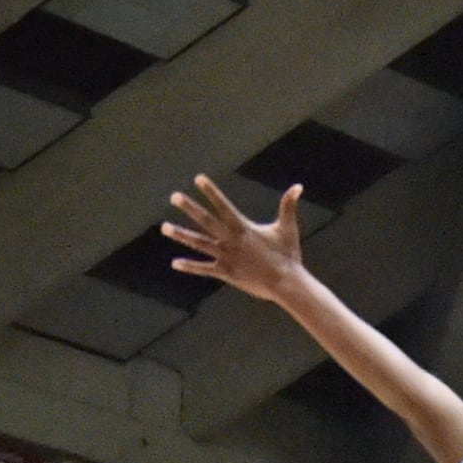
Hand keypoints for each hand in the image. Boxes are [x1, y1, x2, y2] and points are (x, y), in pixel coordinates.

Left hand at [161, 176, 307, 302]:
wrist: (286, 283)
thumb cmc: (288, 255)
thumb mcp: (287, 228)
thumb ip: (288, 206)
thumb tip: (298, 186)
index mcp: (243, 228)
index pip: (223, 206)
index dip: (211, 192)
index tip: (198, 179)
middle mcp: (231, 240)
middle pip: (205, 221)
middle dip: (189, 208)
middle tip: (174, 196)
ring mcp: (226, 257)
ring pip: (199, 244)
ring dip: (181, 235)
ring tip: (164, 228)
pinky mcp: (226, 273)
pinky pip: (204, 269)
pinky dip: (190, 267)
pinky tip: (175, 263)